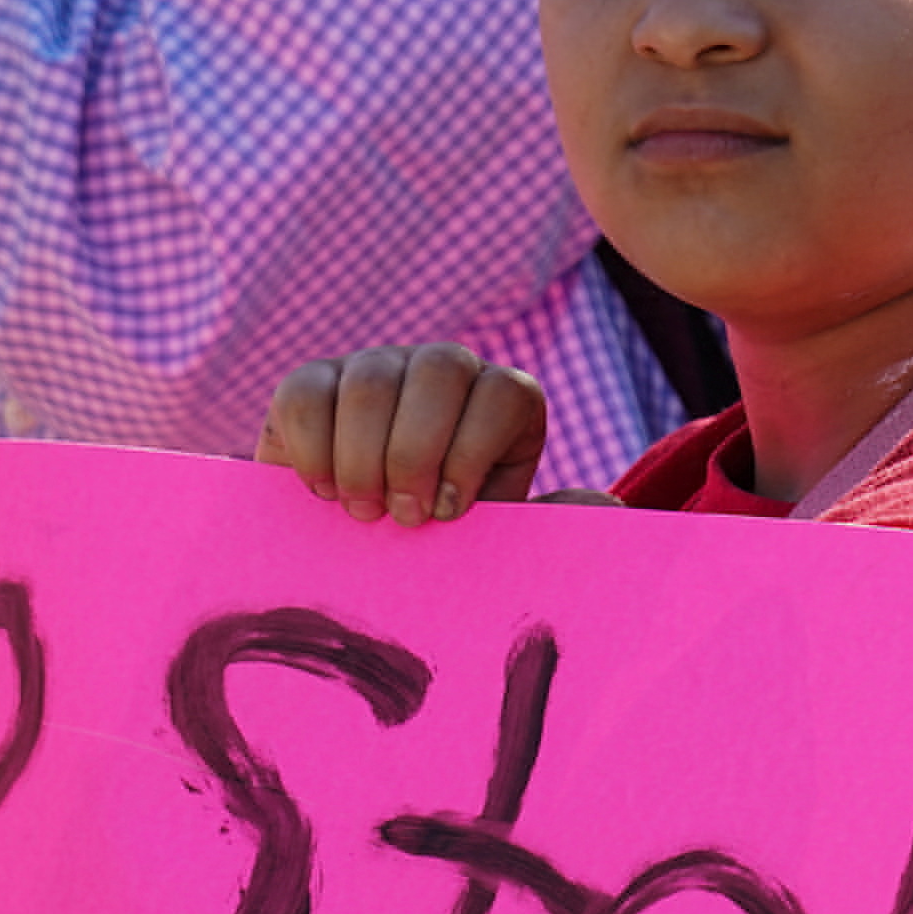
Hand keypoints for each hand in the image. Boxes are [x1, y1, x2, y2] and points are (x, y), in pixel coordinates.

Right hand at [262, 346, 550, 521]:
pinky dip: (312, 447)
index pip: (503, 393)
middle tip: (404, 518)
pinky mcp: (315, 381)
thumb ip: (548, 521)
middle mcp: (446, 369)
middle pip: (440, 369)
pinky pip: (306, 392)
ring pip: (372, 379)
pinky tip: (324, 490)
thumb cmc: (449, 540)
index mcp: (504, 401)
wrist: (371, 547)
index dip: (473, 450)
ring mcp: (379, 366)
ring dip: (364, 456)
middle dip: (417, 451)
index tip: (449, 512)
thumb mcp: (500, 534)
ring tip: (363, 511)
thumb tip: (606, 505)